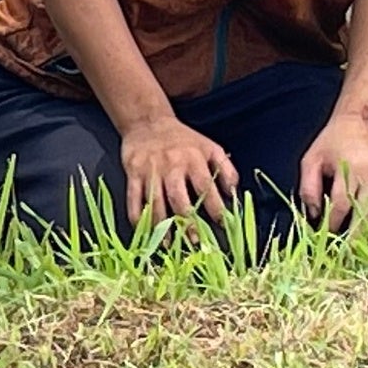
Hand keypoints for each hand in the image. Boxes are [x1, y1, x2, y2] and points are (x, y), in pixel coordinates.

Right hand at [116, 113, 244, 230]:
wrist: (148, 122)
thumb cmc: (183, 139)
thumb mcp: (210, 147)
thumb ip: (226, 169)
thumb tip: (234, 194)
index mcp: (193, 159)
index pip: (206, 187)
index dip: (215, 208)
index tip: (222, 224)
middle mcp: (172, 166)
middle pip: (179, 199)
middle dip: (188, 223)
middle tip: (195, 241)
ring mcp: (150, 171)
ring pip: (155, 204)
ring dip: (163, 227)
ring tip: (170, 245)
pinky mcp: (133, 174)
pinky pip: (134, 200)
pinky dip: (138, 218)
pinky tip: (145, 231)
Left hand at [298, 110, 367, 231]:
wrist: (364, 118)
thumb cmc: (335, 139)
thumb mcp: (313, 157)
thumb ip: (308, 185)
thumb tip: (313, 212)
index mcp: (350, 169)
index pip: (340, 206)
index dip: (332, 224)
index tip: (328, 235)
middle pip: (366, 215)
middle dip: (357, 237)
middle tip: (351, 254)